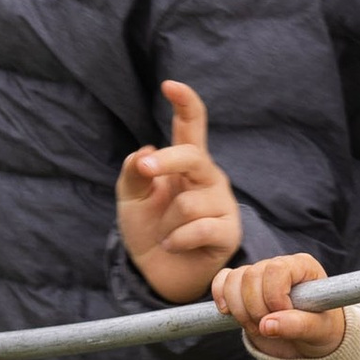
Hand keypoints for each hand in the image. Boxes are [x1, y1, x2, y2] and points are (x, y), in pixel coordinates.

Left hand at [116, 79, 243, 303]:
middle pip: (192, 156)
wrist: (159, 274)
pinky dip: (177, 239)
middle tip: (145, 174)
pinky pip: (199, 228)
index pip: (191, 127)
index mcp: (186, 164)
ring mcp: (222, 204)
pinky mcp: (228, 232)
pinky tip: (173, 245)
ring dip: (166, 222)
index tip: (169, 85)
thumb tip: (146, 153)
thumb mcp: (130, 200)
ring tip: (166, 233)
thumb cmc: (149, 229)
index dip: (185, 104)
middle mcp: (208, 178)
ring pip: (188, 202)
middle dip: (166, 163)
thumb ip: (134, 173)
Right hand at [214, 249, 346, 358]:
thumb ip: (296, 326)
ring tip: (257, 327)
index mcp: (303, 267)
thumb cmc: (321, 330)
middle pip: (251, 276)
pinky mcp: (242, 285)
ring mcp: (259, 273)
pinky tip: (229, 313)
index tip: (284, 315)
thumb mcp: (318, 330)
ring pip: (234, 280)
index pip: (276, 270)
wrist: (309, 339)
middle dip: (256, 309)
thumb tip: (266, 325)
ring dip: (240, 310)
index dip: (274, 296)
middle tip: (269, 329)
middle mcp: (279, 264)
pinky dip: (222, 298)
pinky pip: (222, 280)